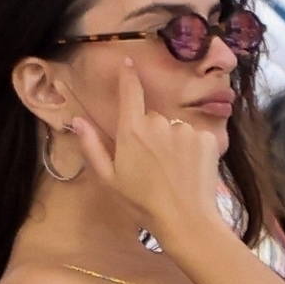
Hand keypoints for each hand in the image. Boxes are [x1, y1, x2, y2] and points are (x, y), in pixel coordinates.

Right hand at [69, 60, 223, 233]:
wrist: (187, 220)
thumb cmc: (143, 204)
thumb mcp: (109, 179)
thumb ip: (92, 146)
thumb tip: (76, 121)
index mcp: (132, 131)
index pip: (129, 93)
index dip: (128, 76)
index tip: (128, 63)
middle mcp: (159, 123)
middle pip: (152, 119)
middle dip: (151, 136)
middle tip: (152, 166)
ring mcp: (185, 129)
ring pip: (175, 129)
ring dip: (173, 144)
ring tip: (172, 172)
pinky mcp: (207, 138)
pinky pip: (196, 137)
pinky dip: (193, 150)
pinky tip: (189, 171)